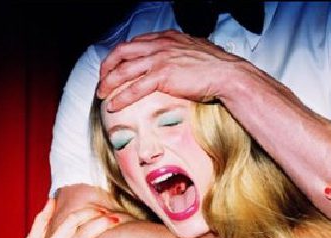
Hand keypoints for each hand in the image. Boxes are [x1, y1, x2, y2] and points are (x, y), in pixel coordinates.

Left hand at [97, 30, 243, 110]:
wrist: (227, 75)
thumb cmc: (216, 67)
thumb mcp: (195, 51)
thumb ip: (181, 53)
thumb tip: (178, 61)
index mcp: (166, 38)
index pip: (134, 44)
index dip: (121, 57)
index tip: (116, 68)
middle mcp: (159, 45)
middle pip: (121, 52)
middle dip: (107, 67)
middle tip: (103, 81)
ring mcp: (159, 60)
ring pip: (123, 70)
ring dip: (109, 83)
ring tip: (103, 94)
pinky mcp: (162, 76)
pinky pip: (134, 88)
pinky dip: (121, 97)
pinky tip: (114, 105)